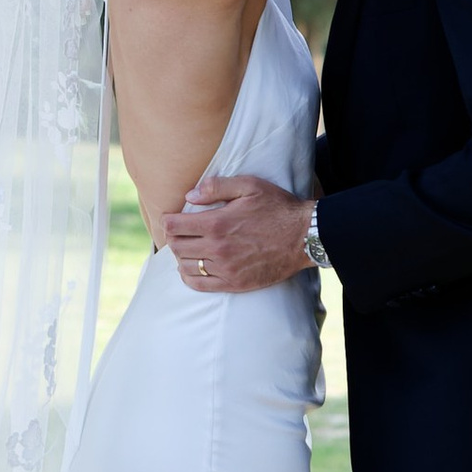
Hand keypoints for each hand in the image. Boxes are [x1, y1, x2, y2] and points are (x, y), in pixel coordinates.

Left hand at [163, 173, 316, 292]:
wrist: (303, 237)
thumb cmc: (277, 208)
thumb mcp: (249, 186)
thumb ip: (216, 187)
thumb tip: (189, 195)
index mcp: (217, 223)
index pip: (174, 226)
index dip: (168, 220)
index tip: (171, 218)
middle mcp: (217, 248)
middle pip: (177, 247)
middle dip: (173, 238)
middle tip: (180, 232)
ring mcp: (225, 269)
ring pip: (185, 266)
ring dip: (181, 256)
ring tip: (187, 248)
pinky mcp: (234, 284)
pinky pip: (199, 284)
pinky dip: (189, 277)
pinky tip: (191, 269)